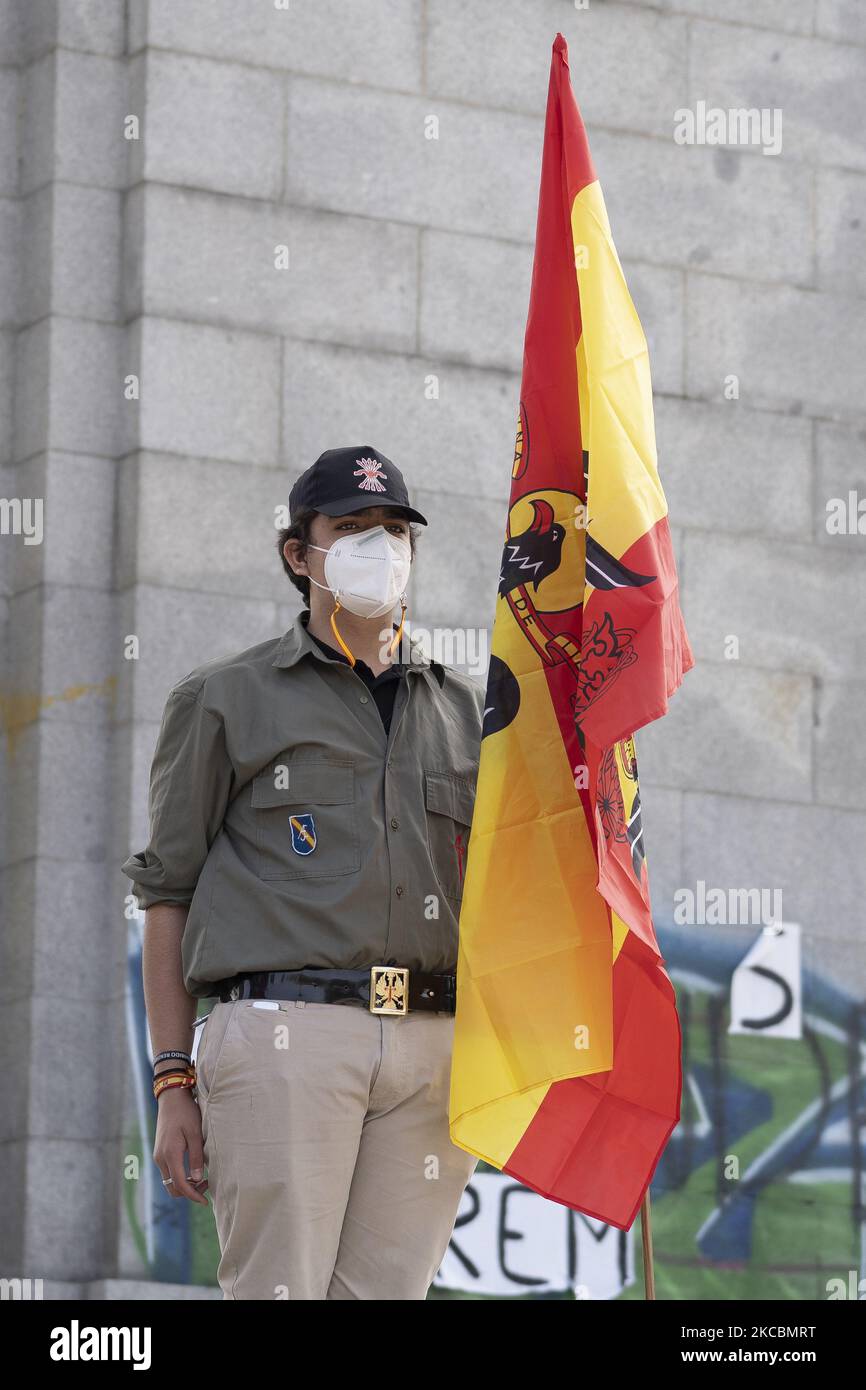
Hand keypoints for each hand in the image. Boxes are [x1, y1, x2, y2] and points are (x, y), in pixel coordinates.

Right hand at [153, 1088, 209, 1204]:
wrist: (171, 1098)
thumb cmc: (186, 1113)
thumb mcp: (196, 1134)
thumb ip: (196, 1157)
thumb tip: (198, 1179)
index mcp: (170, 1154)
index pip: (180, 1184)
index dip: (193, 1195)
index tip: (206, 1201)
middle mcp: (161, 1158)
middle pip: (172, 1188)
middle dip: (189, 1192)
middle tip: (207, 1184)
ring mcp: (158, 1156)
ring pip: (170, 1181)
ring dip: (185, 1185)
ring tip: (203, 1177)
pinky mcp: (160, 1152)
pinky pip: (169, 1172)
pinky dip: (180, 1177)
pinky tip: (193, 1170)